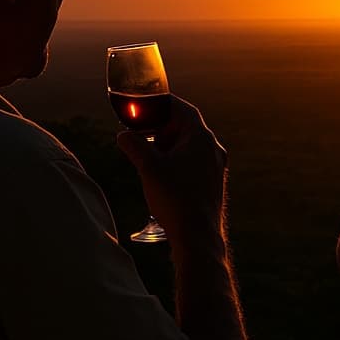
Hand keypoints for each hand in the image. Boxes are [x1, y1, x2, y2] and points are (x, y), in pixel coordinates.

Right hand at [116, 96, 228, 246]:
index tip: (149, 103)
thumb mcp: (148, 167)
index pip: (183, 109)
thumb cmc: (175, 199)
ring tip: (149, 154)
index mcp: (201, 139)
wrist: (197, 236)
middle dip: (163, 127)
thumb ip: (134, 145)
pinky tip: (163, 174)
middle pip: (187, 127)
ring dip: (169, 145)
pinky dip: (178, 160)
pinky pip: (195, 162)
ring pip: (191, 146)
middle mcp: (213, 149)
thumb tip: (123, 135)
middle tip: (144, 131)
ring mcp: (216, 167)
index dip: (164, 104)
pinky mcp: (213, 183)